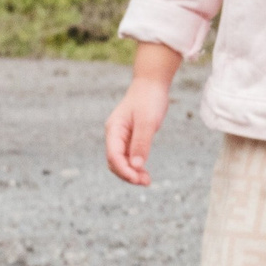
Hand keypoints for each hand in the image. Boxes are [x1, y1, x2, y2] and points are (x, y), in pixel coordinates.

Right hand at [103, 42, 183, 186]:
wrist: (152, 83)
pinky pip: (130, 156)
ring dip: (132, 172)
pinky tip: (145, 173)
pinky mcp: (131, 137)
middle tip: (145, 182)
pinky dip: (136, 165)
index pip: (113, 156)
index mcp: (114, 130)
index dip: (124, 170)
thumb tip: (136, 166)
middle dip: (127, 174)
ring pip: (122, 161)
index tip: (137, 178)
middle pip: (115, 162)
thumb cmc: (149, 99)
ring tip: (147, 181)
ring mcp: (122, 137)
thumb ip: (141, 143)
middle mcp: (115, 135)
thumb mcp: (147, 121)